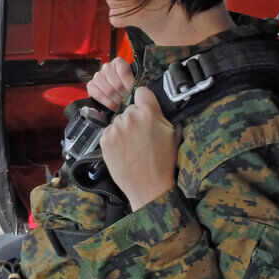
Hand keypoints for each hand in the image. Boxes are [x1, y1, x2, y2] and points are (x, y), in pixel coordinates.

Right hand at [87, 57, 134, 110]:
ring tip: (119, 102)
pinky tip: (112, 104)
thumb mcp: (132, 82)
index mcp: (118, 63)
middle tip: (126, 100)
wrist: (116, 93)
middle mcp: (107, 67)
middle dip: (123, 95)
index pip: (124, 72)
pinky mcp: (91, 85)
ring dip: (115, 99)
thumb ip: (134, 83)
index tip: (131, 92)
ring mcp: (98, 75)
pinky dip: (106, 102)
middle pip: (116, 83)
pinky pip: (98, 94)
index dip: (128, 85)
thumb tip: (137, 90)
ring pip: (108, 90)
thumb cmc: (125, 87)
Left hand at [100, 87, 180, 210]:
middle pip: (129, 109)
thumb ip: (163, 115)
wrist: (149, 187)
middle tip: (142, 136)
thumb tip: (158, 105)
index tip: (145, 108)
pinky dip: (114, 139)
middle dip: (135, 118)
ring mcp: (116, 128)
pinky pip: (109, 132)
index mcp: (149, 113)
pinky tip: (124, 151)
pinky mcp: (105, 139)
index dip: (144, 100)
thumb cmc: (163, 162)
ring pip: (118, 121)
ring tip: (132, 146)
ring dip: (123, 129)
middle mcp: (130, 117)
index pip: (142, 91)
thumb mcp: (173, 134)